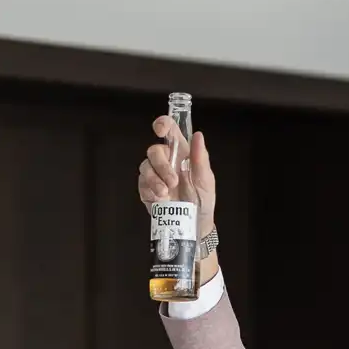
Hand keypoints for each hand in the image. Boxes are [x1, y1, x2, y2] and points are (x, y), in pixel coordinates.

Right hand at [138, 116, 217, 243]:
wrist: (196, 224)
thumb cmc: (202, 199)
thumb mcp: (206, 180)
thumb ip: (201, 159)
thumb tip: (198, 136)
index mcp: (182, 152)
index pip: (169, 131)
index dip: (162, 124)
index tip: (160, 129)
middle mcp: (166, 161)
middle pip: (154, 151)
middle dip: (161, 165)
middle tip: (173, 181)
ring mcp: (155, 175)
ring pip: (145, 167)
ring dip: (155, 179)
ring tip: (166, 193)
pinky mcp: (147, 190)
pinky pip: (142, 184)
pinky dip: (150, 190)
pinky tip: (160, 198)